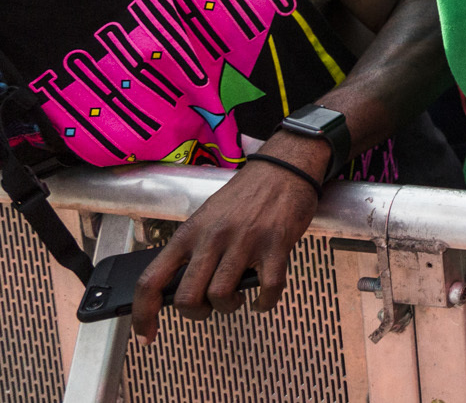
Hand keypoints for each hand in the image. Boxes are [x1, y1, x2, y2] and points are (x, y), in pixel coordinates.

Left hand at [132, 143, 322, 338]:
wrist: (284, 168)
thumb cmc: (245, 195)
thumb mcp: (207, 217)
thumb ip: (193, 250)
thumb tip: (179, 289)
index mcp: (189, 233)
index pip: (151, 281)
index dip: (144, 315)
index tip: (146, 334)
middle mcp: (213, 238)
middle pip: (188, 298)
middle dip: (197, 313)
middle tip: (207, 308)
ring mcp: (245, 242)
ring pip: (223, 296)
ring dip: (229, 306)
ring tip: (237, 297)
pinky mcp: (276, 245)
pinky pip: (268, 288)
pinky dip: (264, 303)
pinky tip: (262, 299)